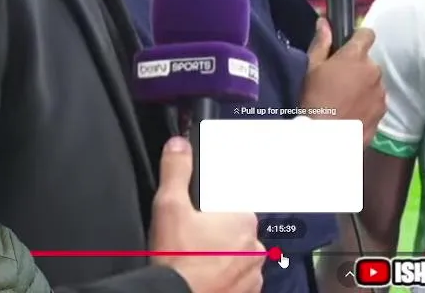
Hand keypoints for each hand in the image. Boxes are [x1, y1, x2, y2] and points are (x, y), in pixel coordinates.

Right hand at [151, 137, 264, 292]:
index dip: (212, 212)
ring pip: (238, 258)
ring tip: (196, 263)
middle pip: (235, 233)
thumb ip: (176, 171)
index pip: (232, 206)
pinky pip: (238, 281)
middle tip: (192, 242)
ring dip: (222, 259)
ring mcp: (253, 274)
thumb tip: (179, 145)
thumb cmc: (177, 259)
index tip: (198, 221)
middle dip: (217, 235)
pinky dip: (225, 280)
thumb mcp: (169, 206)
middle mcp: (255, 246)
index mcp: (243, 219)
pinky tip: (206, 278)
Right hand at [300, 18, 384, 147]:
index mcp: (356, 56)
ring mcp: (380, 93)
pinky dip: (367, 105)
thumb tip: (324, 22)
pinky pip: (376, 102)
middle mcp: (374, 71)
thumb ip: (321, 43)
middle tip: (340, 82)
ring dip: (364, 87)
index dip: (359, 38)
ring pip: (373, 83)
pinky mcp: (382, 112)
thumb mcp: (311, 68)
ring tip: (346, 101)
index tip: (349, 46)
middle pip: (368, 63)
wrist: (324, 137)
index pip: (367, 34)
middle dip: (358, 68)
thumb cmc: (314, 99)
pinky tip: (352, 114)